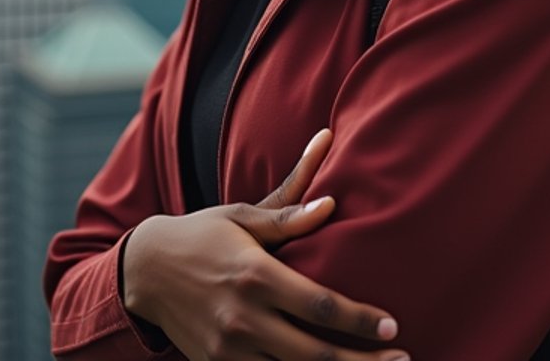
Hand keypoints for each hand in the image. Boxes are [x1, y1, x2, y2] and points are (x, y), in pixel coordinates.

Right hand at [122, 128, 406, 360]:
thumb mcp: (244, 217)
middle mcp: (243, 319)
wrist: (147, 270)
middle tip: (402, 359)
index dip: (358, 320)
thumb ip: (290, 215)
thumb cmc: (205, 234)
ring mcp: (229, 350)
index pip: (319, 305)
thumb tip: (331, 203)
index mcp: (256, 276)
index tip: (391, 326)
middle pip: (313, 353)